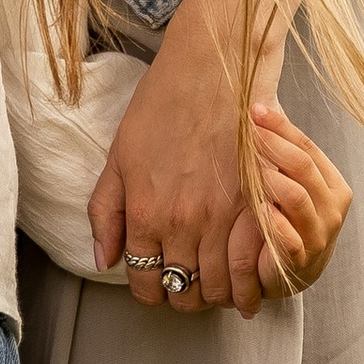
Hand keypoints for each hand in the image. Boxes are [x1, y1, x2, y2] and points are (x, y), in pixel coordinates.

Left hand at [85, 0, 284, 316]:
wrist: (213, 66)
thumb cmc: (161, 106)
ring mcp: (224, 216)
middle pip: (185, 294)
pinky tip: (247, 273)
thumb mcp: (119, 157)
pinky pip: (257, 265)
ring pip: (222, 288)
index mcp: (145, 213)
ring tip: (217, 278)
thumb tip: (105, 261)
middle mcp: (183, 223)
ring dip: (219, 291)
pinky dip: (252, 279)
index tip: (157, 282)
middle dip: (184, 296)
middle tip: (188, 281)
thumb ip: (107, 213)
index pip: (145, 284)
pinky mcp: (259, 204)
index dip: (150, 291)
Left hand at [247, 104, 351, 294]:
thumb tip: (258, 108)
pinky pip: (289, 237)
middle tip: (247, 131)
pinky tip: (257, 207)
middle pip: (303, 166)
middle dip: (272, 145)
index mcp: (333, 185)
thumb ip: (283, 157)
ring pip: (296, 197)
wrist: (293, 272)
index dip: (281, 127)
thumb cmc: (288, 221)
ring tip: (248, 165)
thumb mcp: (291, 186)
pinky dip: (272, 220)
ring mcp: (319, 235)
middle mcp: (332, 208)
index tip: (255, 110)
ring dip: (268, 178)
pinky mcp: (302, 261)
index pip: (308, 148)